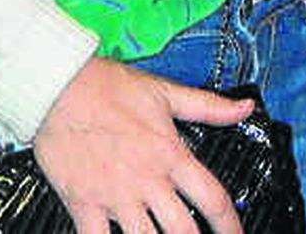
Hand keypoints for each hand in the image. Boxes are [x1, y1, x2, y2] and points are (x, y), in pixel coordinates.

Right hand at [32, 55, 253, 233]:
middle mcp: (147, 180)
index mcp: (171, 153)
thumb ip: (209, 105)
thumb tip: (245, 108)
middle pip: (183, 231)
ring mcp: (115, 196)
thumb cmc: (110, 87)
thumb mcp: (166, 91)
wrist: (61, 87)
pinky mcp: (84, 205)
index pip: (212, 198)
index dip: (231, 225)